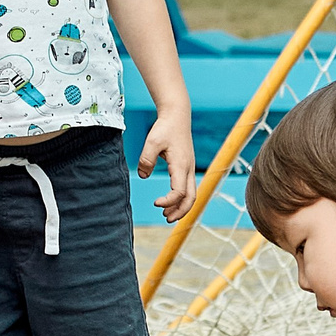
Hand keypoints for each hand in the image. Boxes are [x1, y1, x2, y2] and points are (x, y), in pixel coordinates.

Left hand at [140, 105, 194, 221]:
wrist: (177, 116)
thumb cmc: (165, 128)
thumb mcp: (151, 142)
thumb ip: (146, 160)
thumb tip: (143, 176)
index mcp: (181, 165)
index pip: (180, 192)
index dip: (169, 201)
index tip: (156, 203)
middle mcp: (189, 169)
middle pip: (191, 198)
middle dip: (180, 211)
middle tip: (166, 219)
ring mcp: (190, 168)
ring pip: (192, 194)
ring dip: (181, 206)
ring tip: (167, 215)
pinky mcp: (187, 167)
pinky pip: (188, 187)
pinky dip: (182, 198)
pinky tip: (170, 201)